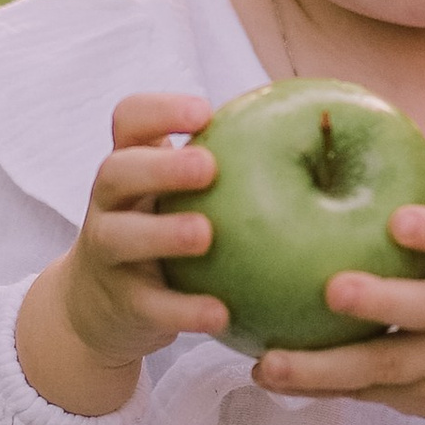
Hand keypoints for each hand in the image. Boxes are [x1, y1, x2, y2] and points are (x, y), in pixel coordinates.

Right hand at [16, 93, 231, 416]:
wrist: (106, 304)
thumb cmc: (167, 228)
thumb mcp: (183, 193)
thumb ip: (228, 162)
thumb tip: (318, 130)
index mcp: (132, 163)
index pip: (130, 119)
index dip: (161, 110)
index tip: (205, 112)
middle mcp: (110, 201)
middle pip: (116, 171)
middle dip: (161, 167)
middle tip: (209, 168)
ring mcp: (106, 251)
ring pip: (119, 236)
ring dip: (163, 233)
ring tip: (206, 236)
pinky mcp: (119, 302)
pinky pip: (148, 305)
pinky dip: (183, 310)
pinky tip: (221, 314)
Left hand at [248, 206, 424, 424]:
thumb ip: (408, 190)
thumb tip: (328, 117)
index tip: (397, 220)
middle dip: (384, 300)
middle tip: (331, 288)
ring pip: (389, 368)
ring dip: (326, 366)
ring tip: (271, 362)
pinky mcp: (418, 399)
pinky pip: (362, 395)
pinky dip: (316, 388)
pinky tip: (267, 374)